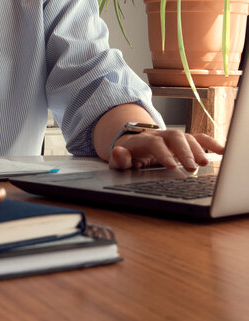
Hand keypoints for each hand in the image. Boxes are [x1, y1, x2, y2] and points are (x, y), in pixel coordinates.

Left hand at [109, 130, 223, 170]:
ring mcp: (173, 138)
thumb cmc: (127, 157)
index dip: (164, 153)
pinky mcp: (183, 142)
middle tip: (191, 167)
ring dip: (197, 149)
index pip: (155, 143)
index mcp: (144, 140)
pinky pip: (198, 139)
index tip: (172, 166)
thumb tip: (118, 152)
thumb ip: (118, 159)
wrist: (133, 147)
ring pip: (188, 137)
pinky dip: (210, 143)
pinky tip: (221, 151)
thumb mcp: (118, 161)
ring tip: (203, 164)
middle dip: (184, 151)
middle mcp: (161, 136)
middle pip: (175, 137)